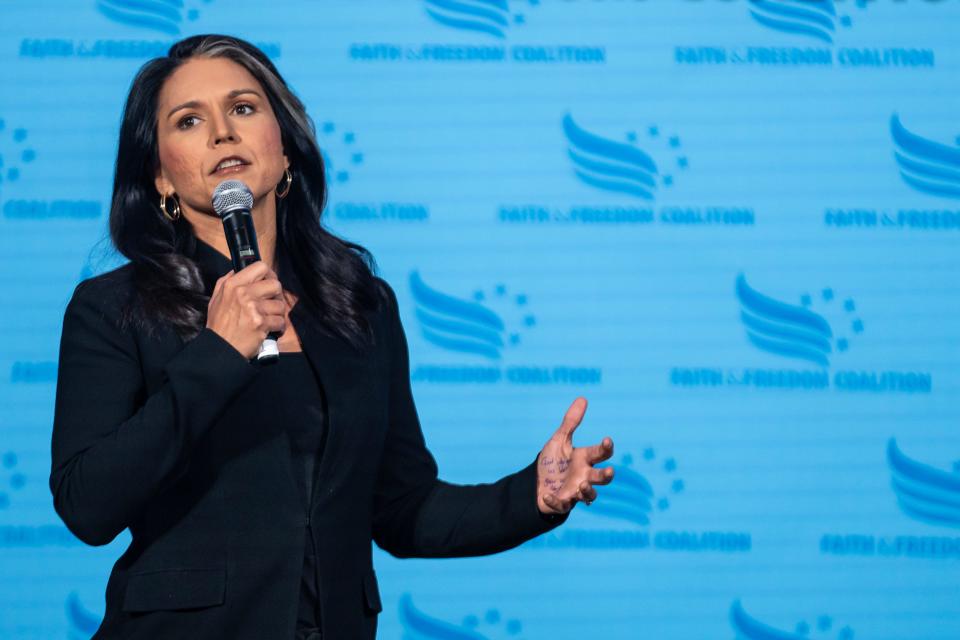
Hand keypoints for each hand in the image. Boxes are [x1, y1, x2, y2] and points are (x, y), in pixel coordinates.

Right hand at [206, 262, 286, 358]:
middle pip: (276, 284)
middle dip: (276, 296)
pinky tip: (270, 330)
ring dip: (277, 314)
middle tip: (271, 303)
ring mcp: (253, 308)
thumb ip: (228, 281)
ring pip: (280, 305)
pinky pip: (280, 321)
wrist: (220, 348)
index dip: (269, 274)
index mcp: (232, 284)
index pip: (260, 267)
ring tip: (268, 319)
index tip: (269, 282)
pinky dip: (278, 327)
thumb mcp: (217, 298)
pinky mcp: (261, 323)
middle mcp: (243, 293)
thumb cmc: (219, 325)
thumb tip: (238, 268)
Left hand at [536, 397, 613, 514]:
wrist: (537, 482)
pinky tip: (546, 495)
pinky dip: (555, 501)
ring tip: (582, 485)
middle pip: (603, 478)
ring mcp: (575, 491)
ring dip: (588, 491)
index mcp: (585, 459)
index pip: (601, 453)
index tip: (606, 440)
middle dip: (607, 475)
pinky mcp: (563, 503)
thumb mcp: (559, 440)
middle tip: (610, 471)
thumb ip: (571, 422)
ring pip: (590, 495)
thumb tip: (583, 398)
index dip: (606, 447)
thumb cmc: (553, 461)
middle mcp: (584, 476)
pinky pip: (562, 505)